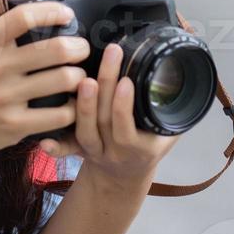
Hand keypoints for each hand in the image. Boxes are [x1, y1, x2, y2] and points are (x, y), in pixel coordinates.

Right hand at [0, 0, 90, 169]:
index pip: (24, 16)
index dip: (53, 11)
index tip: (67, 14)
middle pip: (54, 49)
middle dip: (78, 46)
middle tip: (81, 48)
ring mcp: (6, 98)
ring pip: (63, 80)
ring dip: (80, 76)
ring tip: (80, 75)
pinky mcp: (15, 126)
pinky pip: (59, 115)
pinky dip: (73, 107)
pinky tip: (71, 103)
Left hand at [35, 42, 181, 188]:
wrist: (125, 179)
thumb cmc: (149, 146)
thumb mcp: (169, 132)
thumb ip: (176, 110)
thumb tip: (188, 73)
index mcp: (139, 149)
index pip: (128, 128)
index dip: (124, 107)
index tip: (126, 81)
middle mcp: (114, 151)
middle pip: (105, 121)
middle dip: (107, 86)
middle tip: (111, 54)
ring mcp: (93, 151)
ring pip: (84, 131)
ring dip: (83, 105)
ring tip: (83, 77)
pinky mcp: (77, 149)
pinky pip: (65, 148)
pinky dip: (56, 145)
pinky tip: (44, 139)